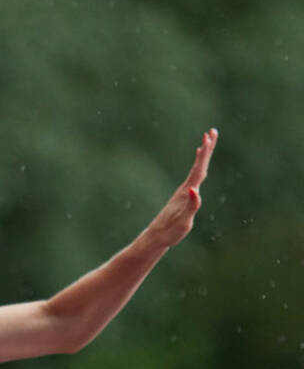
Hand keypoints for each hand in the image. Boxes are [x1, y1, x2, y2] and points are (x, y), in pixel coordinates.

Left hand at [148, 128, 217, 248]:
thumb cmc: (170, 231)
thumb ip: (191, 205)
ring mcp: (183, 193)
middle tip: (212, 131)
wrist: (156, 237)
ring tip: (206, 143)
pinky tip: (198, 168)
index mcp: (187, 192)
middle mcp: (185, 189)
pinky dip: (197, 169)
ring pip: (196, 170)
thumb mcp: (184, 221)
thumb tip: (195, 189)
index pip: (199, 169)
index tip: (209, 136)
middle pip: (198, 165)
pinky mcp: (182, 198)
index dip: (205, 153)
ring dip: (202, 156)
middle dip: (206, 149)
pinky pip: (193, 178)